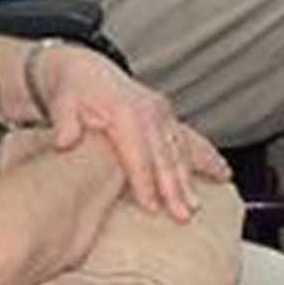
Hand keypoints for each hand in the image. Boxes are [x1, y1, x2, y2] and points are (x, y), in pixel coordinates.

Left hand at [39, 46, 223, 219]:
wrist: (85, 69)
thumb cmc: (72, 90)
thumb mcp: (62, 102)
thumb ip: (64, 122)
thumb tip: (65, 141)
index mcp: (126, 111)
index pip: (137, 155)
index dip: (145, 182)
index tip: (151, 208)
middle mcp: (150, 111)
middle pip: (164, 157)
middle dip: (174, 189)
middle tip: (182, 215)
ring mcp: (161, 112)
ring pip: (178, 152)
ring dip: (189, 180)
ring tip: (196, 207)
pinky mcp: (166, 116)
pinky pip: (188, 140)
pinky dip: (204, 158)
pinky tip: (221, 173)